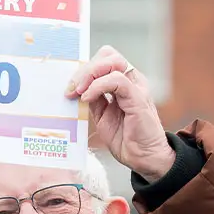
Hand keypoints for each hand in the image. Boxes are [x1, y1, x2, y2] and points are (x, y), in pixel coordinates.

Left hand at [66, 46, 174, 181]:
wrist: (143, 158)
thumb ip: (94, 100)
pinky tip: (87, 98)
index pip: (104, 60)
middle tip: (73, 88)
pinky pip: (117, 80)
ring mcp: (136, 87)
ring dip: (90, 74)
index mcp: (123, 83)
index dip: (84, 69)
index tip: (70, 89)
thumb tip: (77, 88)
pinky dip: (98, 86)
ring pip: (112, 61)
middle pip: (108, 55)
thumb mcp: (102, 116)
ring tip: (79, 92)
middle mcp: (132, 80)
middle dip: (85, 68)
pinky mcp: (138, 97)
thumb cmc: (126, 139)